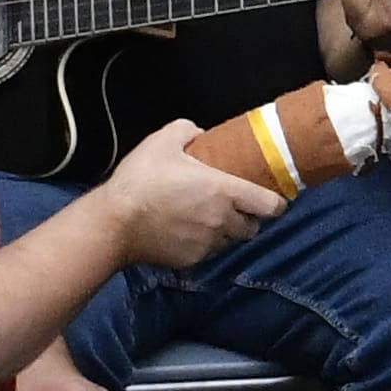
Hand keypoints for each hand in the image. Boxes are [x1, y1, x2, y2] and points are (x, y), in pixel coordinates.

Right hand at [96, 112, 286, 273]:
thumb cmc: (140, 180)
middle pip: (252, 226)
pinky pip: (208, 253)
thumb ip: (187, 130)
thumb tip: (198, 132)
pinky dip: (205, 244)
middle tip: (232, 204)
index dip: (276, 202)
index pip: (271, 205)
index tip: (271, 197)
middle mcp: (222, 221)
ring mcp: (207, 244)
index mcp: (224, 191)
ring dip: (227, 231)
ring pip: (231, 241)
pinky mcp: (191, 260)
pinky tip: (187, 231)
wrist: (114, 223)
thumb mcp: (162, 141)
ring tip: (208, 217)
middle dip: (247, 217)